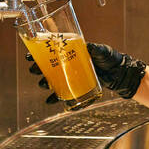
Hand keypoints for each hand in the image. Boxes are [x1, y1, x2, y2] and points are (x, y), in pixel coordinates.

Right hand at [25, 42, 146, 102]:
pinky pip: (63, 93)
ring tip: (43, 85)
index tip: (29, 56)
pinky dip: (56, 98)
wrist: (118, 73)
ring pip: (53, 80)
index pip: (51, 50)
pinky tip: (50, 101)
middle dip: (38, 69)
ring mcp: (71, 76)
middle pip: (48, 66)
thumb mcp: (102, 51)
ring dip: (45, 83)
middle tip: (34, 71)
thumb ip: (95, 49)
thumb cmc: (109, 58)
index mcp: (71, 51)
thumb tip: (89, 48)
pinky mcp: (76, 87)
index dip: (38, 53)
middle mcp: (68, 64)